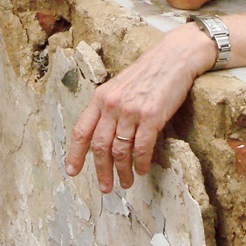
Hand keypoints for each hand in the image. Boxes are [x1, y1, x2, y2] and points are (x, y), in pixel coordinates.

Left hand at [64, 24, 214, 192]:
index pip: (81, 130)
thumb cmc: (148, 73)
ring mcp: (131, 111)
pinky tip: (142, 170)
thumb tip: (102, 136)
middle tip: (105, 187)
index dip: (75, 154)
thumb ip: (108, 108)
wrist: (173, 58)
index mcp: (101, 97)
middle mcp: (112, 104)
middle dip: (101, 171)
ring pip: (120, 150)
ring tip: (126, 182)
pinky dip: (141, 163)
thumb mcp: (119, 86)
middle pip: (99, 146)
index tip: (73, 171)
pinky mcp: (152, 116)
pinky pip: (142, 147)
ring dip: (122, 171)